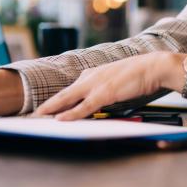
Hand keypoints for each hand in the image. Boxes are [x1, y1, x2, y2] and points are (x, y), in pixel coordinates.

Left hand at [34, 52, 186, 120]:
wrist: (153, 66)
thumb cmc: (139, 75)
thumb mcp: (117, 81)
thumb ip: (105, 91)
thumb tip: (98, 104)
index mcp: (94, 74)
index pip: (71, 89)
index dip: (57, 100)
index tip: (46, 107)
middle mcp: (91, 77)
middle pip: (64, 94)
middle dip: (48, 105)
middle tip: (33, 114)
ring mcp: (97, 85)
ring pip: (68, 99)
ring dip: (53, 109)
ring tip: (38, 117)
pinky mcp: (105, 94)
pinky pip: (84, 107)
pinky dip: (71, 114)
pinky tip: (60, 119)